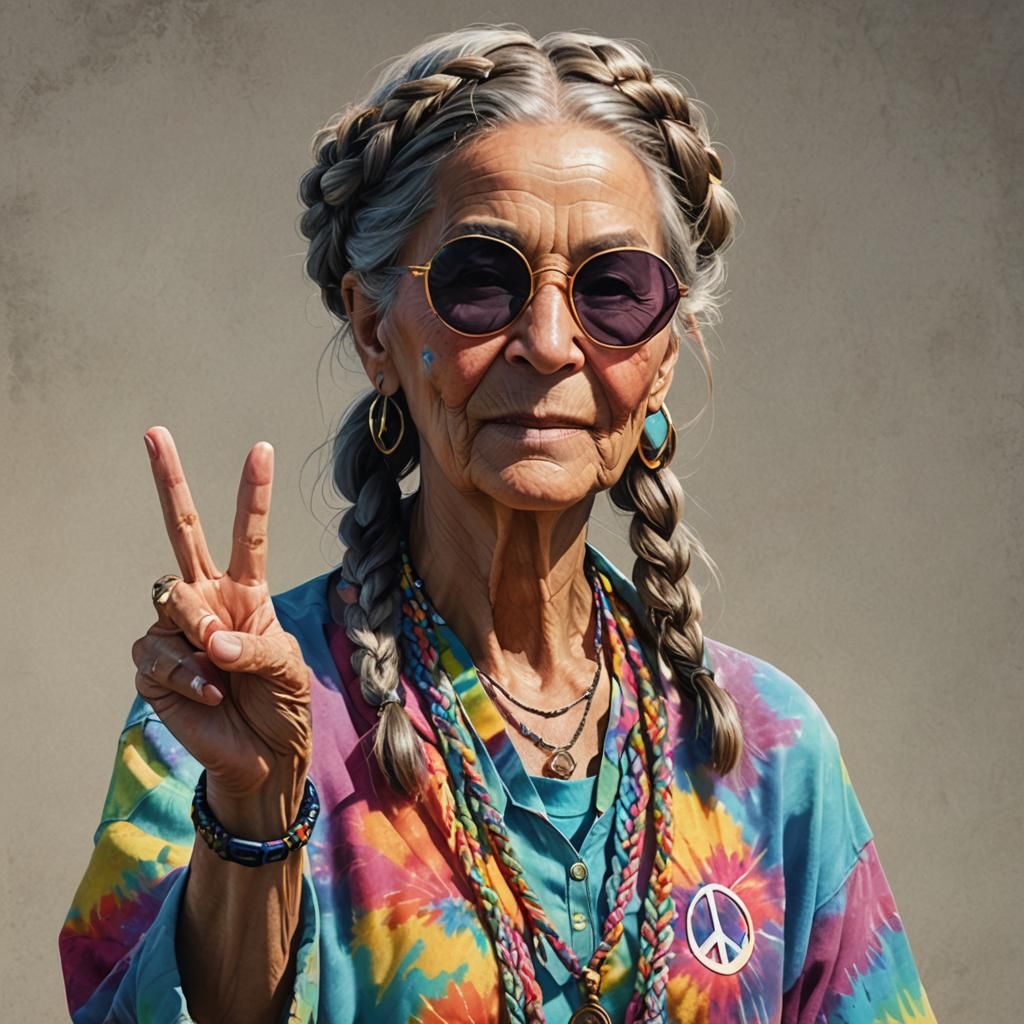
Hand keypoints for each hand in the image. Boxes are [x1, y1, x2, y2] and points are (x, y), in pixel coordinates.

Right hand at [131, 427, 311, 811]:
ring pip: (170, 597)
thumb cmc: (283, 706)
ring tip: (222, 665)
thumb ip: (258, 648)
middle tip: (154, 432)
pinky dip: (187, 675)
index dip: (253, 493)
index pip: (248, 533)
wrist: (263, 758)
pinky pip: (159, 653)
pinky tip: (209, 694)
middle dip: (169, 481)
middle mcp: (207, 601)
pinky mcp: (154, 666)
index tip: (260, 448)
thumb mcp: (289, 671)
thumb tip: (213, 640)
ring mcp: (177, 631)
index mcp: (246, 591)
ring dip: (197, 629)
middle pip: (183, 532)